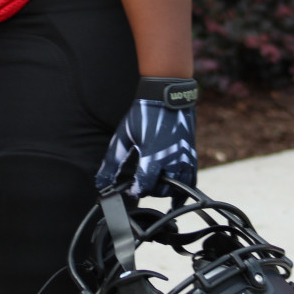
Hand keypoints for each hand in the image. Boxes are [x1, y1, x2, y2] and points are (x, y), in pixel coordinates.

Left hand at [95, 76, 197, 197]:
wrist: (168, 97)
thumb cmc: (144, 114)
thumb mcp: (124, 135)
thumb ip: (113, 161)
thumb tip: (101, 181)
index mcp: (153, 156)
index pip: (144, 187)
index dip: (134, 190)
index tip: (129, 187)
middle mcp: (171, 161)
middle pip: (159, 191)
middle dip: (147, 189)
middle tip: (139, 182)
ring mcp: (184, 160)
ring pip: (175, 190)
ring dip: (162, 190)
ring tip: (152, 182)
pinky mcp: (192, 158)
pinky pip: (190, 183)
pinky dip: (181, 192)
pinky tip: (173, 196)